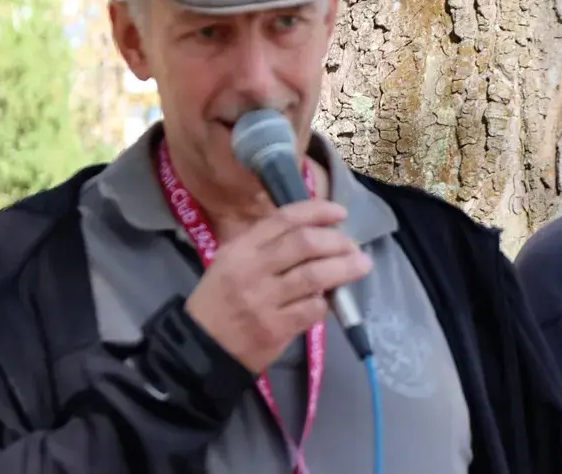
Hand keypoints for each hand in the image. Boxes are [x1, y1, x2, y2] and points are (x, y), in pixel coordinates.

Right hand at [183, 200, 370, 373]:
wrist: (199, 349)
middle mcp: (252, 269)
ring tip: (362, 265)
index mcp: (241, 248)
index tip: (340, 212)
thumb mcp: (231, 262)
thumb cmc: (219, 302)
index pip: (284, 219)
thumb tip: (314, 232)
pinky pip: (313, 309)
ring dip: (344, 268)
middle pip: (305, 243)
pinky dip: (326, 302)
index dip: (317, 211)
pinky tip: (329, 301)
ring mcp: (264, 300)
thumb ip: (265, 246)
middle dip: (337, 241)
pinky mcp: (275, 328)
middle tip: (354, 245)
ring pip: (315, 275)